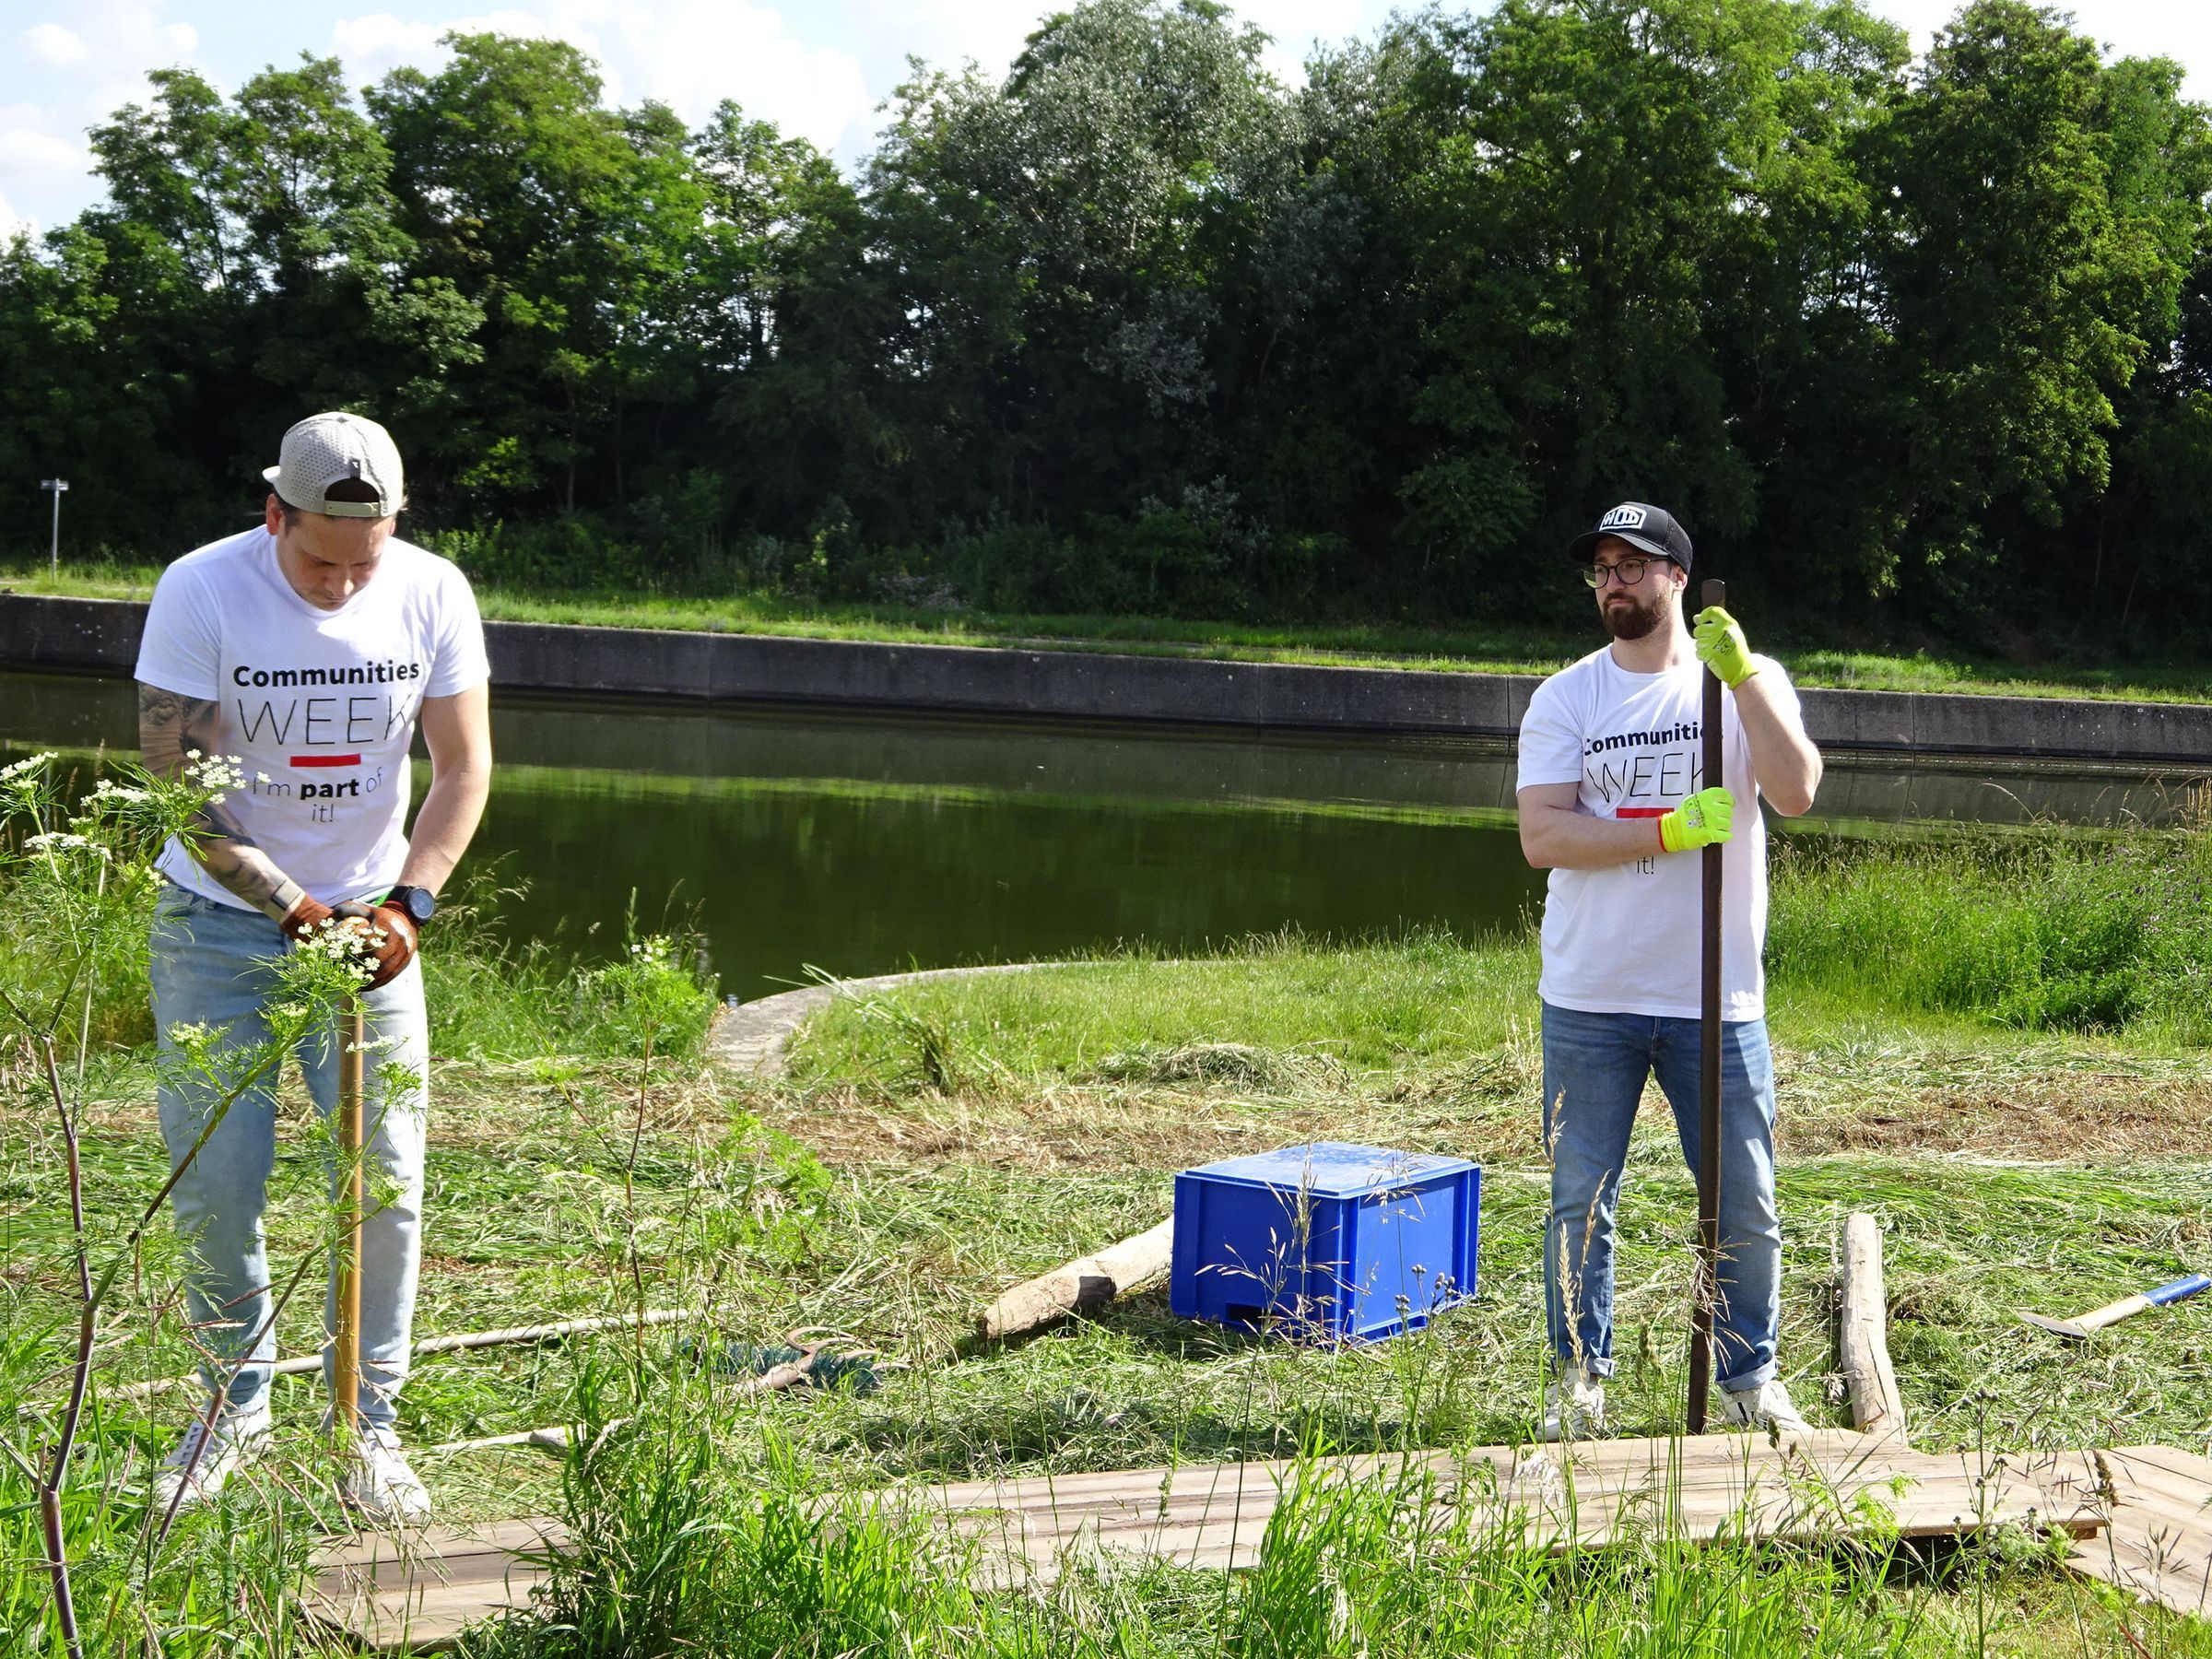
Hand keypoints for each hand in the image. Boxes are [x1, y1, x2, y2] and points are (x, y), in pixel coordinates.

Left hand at [279, 895, 415, 988]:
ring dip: (370, 981)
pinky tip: (367, 987)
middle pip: (378, 960)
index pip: (369, 942)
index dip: (355, 954)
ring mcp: (405, 951)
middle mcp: (398, 938)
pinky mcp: (406, 961)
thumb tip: (333, 914)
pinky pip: (392, 975)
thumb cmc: (380, 916)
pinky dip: (379, 982)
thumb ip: (350, 910)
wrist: (407, 919)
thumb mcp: (367, 910)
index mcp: (387, 925)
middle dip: (362, 971)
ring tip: (355, 986)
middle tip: (347, 978)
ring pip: (386, 970)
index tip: (342, 961)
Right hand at [1657, 787, 1734, 852]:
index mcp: (1704, 798)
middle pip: (1728, 810)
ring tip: (1715, 826)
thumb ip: (1707, 799)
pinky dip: (1724, 836)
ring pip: (1728, 823)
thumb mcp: (1692, 800)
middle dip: (1724, 815)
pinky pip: (1726, 835)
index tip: (1730, 803)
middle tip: (1719, 817)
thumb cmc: (1682, 817)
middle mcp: (1709, 808)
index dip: (1729, 799)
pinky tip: (1719, 834)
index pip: (1724, 794)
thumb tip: (1721, 800)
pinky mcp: (1711, 834)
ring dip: (1723, 826)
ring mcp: (1711, 822)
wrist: (1673, 831)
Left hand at [1692, 606, 1757, 688]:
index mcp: (1728, 623)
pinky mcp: (1710, 654)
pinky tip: (1712, 657)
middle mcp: (1722, 631)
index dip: (1704, 616)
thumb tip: (1695, 618)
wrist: (1741, 668)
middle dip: (1701, 637)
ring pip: (1697, 642)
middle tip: (1712, 643)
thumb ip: (1713, 623)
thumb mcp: (1729, 632)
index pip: (1711, 611)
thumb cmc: (1734, 649)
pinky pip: (1698, 653)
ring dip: (1703, 648)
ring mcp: (1716, 642)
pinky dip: (1703, 656)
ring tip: (1715, 651)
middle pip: (1699, 629)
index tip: (1703, 622)